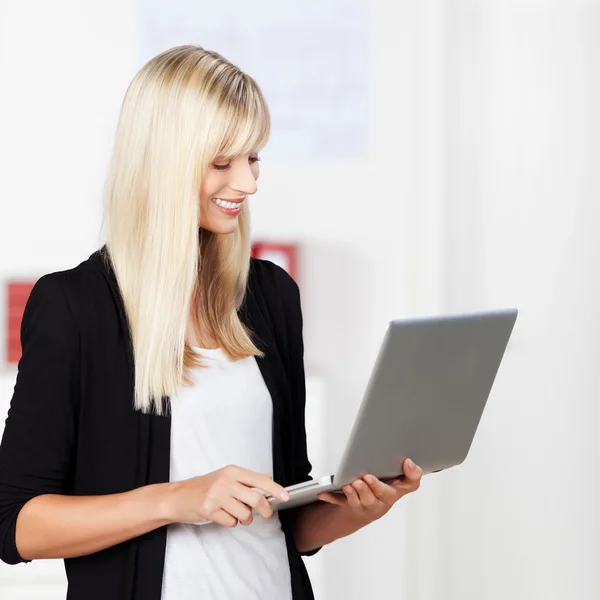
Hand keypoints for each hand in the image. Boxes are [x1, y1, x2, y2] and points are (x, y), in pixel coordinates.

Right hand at [163, 465, 289, 527]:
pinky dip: (231, 523)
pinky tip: (223, 516)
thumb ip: (247, 478)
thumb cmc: (203, 487)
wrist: (178, 496)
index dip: (275, 489)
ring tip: (237, 514)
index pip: (260, 480)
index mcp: (232, 471)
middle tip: (266, 515)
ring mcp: (217, 495)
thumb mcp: (226, 476)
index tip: (286, 496)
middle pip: (256, 499)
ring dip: (245, 519)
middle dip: (265, 511)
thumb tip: (268, 477)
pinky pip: (231, 522)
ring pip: (245, 514)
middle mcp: (226, 481)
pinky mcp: (209, 510)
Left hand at [316, 458, 422, 524]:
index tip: (404, 463)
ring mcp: (366, 506)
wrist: (371, 507)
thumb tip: (409, 461)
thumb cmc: (386, 489)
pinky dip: (332, 498)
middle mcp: (382, 501)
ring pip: (359, 503)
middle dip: (371, 489)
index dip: (408, 475)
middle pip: (378, 498)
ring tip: (349, 485)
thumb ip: (410, 472)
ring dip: (353, 494)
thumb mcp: (401, 481)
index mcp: (396, 491)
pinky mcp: (351, 507)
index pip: (409, 485)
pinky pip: (340, 503)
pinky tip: (323, 493)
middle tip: (364, 478)